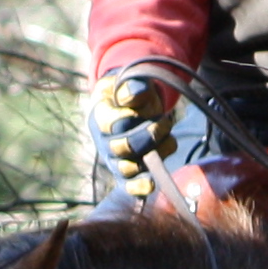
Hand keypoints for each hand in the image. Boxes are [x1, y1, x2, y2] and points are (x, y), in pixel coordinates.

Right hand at [92, 69, 180, 198]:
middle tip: (163, 121)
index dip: (130, 116)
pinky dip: (140, 187)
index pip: (111, 123)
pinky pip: (129, 186)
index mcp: (99, 116)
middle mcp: (103, 142)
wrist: (131, 106)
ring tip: (168, 138)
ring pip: (129, 168)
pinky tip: (151, 184)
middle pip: (122, 148)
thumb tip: (135, 96)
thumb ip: (133, 85)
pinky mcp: (125, 175)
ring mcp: (114, 160)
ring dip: (154, 154)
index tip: (146, 105)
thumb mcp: (130, 81)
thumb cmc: (130, 93)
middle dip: (148, 135)